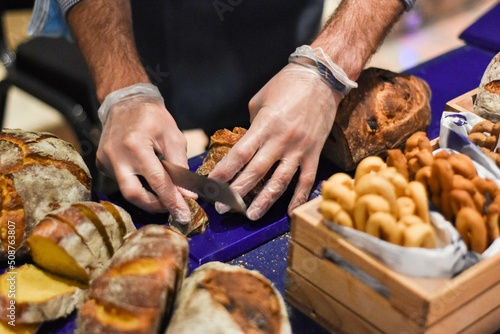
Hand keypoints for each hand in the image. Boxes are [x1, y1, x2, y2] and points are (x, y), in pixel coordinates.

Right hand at [97, 94, 193, 223]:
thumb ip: (180, 166)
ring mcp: (105, 160)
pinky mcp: (102, 163)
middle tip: (172, 207)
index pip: (156, 180)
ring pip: (126, 190)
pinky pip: (121, 182)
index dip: (171, 200)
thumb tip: (188, 194)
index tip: (184, 213)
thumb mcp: (173, 137)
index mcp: (135, 145)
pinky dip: (137, 185)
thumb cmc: (153, 117)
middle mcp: (116, 155)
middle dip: (154, 205)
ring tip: (164, 193)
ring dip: (147, 196)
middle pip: (133, 194)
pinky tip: (147, 178)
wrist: (127, 102)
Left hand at [209, 63, 342, 219]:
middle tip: (223, 207)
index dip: (224, 172)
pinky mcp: (315, 152)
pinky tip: (289, 212)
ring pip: (280, 181)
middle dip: (237, 192)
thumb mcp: (259, 100)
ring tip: (251, 215)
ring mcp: (299, 148)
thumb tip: (247, 144)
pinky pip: (307, 180)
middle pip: (256, 172)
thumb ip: (252, 125)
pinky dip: (299, 198)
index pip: (240, 154)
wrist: (322, 77)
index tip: (211, 186)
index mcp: (264, 125)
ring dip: (265, 201)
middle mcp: (280, 140)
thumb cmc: (286, 84)